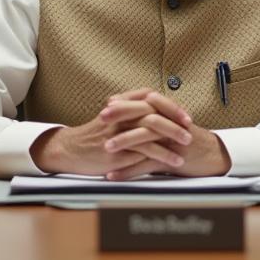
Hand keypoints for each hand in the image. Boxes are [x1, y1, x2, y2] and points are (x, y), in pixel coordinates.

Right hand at [29, 94, 185, 177]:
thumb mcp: (113, 116)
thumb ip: (132, 110)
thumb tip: (160, 111)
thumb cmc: (96, 135)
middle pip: (152, 113)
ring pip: (149, 133)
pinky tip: (173, 161)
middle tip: (190, 132)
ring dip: (171, 141)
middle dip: (174, 123)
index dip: (170, 105)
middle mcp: (119, 115)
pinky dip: (160, 157)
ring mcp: (116, 133)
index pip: (150, 97)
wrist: (70, 150)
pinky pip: (142, 153)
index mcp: (120, 104)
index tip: (186, 115)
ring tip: (185, 149)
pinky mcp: (115, 153)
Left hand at [102, 89, 229, 179]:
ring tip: (106, 148)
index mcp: (168, 114)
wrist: (214, 155)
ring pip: (145, 139)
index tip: (107, 104)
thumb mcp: (172, 124)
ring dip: (124, 143)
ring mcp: (171, 142)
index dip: (126, 102)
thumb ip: (154, 117)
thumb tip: (130, 112)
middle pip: (143, 116)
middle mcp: (169, 124)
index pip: (144, 102)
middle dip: (121, 116)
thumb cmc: (189, 139)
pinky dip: (129, 171)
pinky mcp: (172, 160)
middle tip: (101, 118)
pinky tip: (114, 174)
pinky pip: (147, 165)